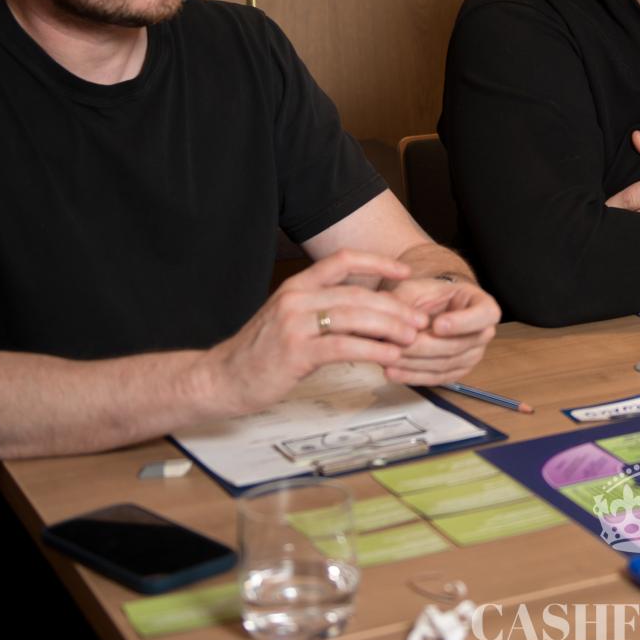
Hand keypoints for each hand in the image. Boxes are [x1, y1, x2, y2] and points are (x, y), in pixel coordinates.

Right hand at [200, 249, 424, 413]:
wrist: (220, 379)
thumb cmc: (259, 354)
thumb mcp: (288, 319)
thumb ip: (320, 310)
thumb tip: (364, 310)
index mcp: (296, 286)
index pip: (341, 260)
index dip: (376, 262)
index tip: (404, 271)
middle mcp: (296, 298)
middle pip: (356, 293)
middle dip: (394, 305)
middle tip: (419, 318)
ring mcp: (294, 324)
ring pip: (355, 317)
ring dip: (390, 327)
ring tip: (412, 337)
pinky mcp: (296, 352)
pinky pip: (344, 346)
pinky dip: (373, 350)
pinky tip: (390, 357)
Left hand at [380, 275, 500, 384]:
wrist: (431, 311)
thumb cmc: (430, 296)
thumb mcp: (418, 289)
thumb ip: (405, 299)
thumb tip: (388, 308)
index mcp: (482, 305)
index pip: (485, 315)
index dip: (463, 322)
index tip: (438, 325)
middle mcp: (482, 333)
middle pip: (459, 345)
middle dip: (426, 346)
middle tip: (402, 342)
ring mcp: (471, 356)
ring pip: (445, 365)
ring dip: (416, 363)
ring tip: (391, 357)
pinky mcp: (455, 372)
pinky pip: (436, 379)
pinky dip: (413, 376)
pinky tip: (394, 372)